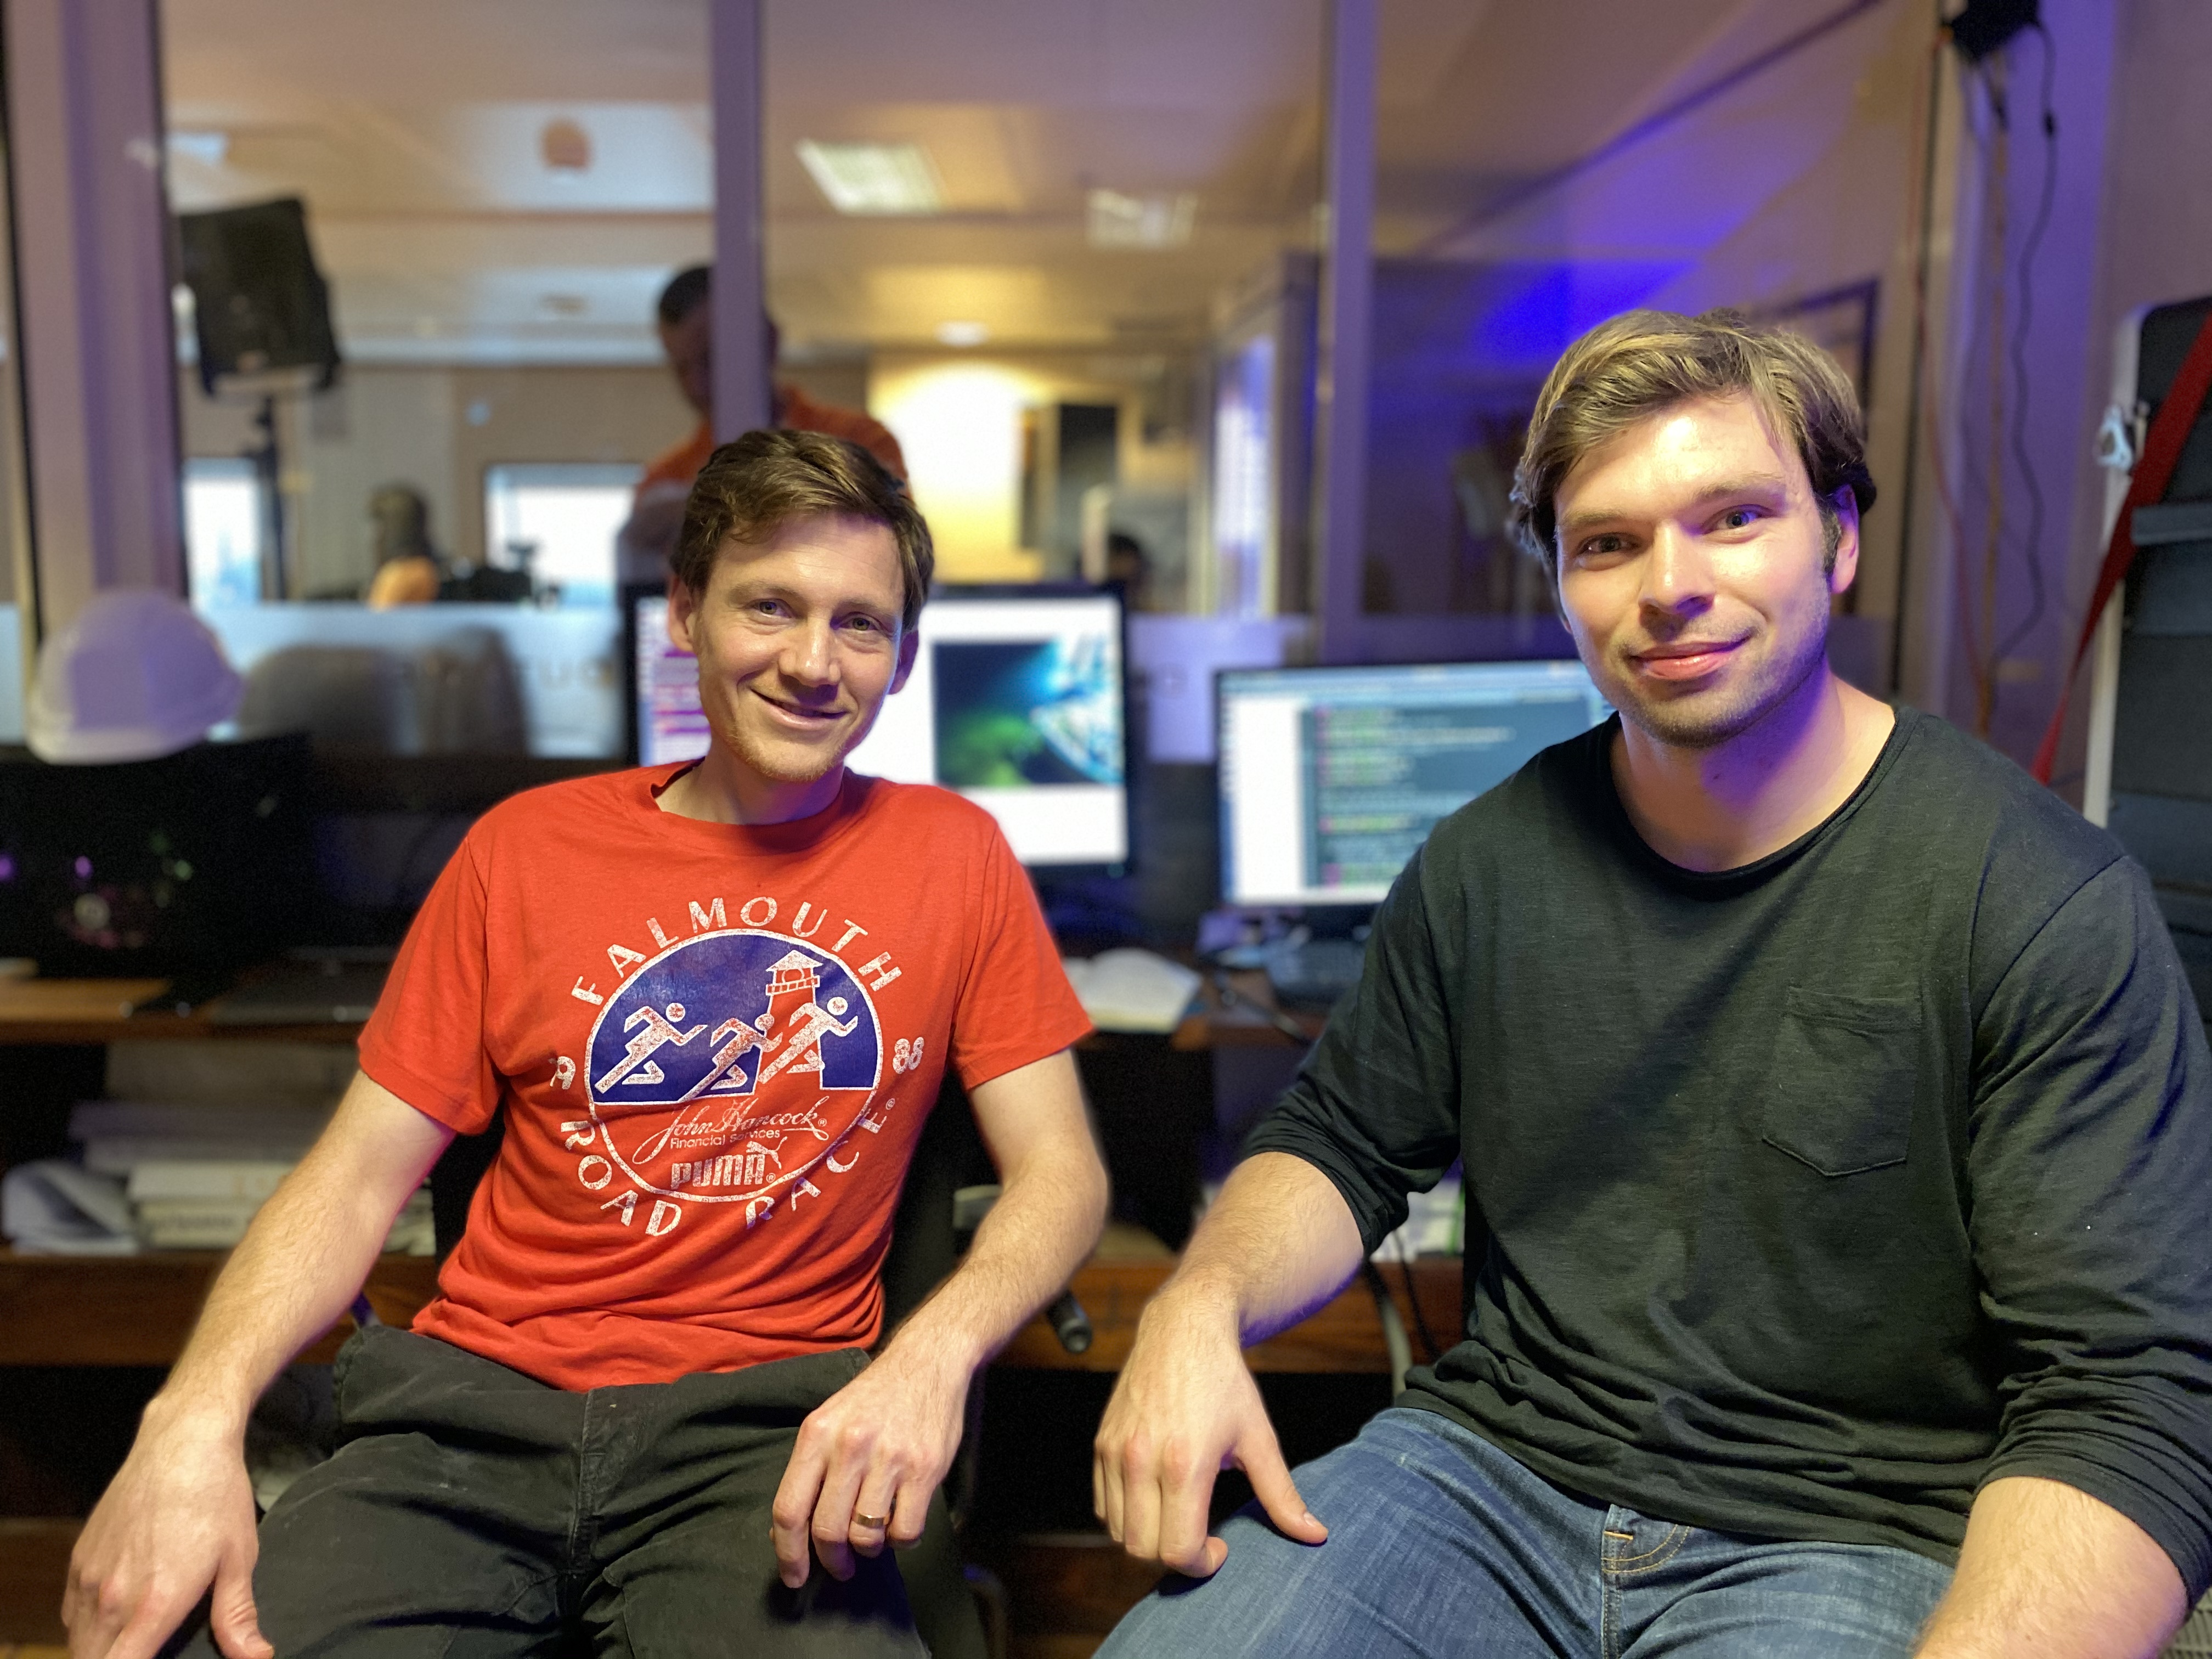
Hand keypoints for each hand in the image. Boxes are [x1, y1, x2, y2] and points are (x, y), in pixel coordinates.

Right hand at [65, 1412, 268, 1658]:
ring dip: (98, 1650)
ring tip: (132, 1644)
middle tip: (149, 1653)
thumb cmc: (216, 1498)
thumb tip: (256, 1657)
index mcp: (154, 1604)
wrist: (181, 1442)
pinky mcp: (79, 1558)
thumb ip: (237, 1617)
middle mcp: (112, 1596)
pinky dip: (85, 1626)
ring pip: (78, 1641)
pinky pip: (70, 1613)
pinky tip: (113, 1619)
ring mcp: (90, 1576)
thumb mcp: (239, 1559)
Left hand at [770, 1344, 969, 1587]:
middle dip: (831, 1560)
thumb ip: (810, 1470)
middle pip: (827, 1530)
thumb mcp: (829, 1421)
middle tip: (839, 1566)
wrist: (927, 1362)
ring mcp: (889, 1457)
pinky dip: (900, 1540)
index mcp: (817, 1434)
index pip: (789, 1509)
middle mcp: (849, 1445)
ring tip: (873, 1533)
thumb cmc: (874, 1398)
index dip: (788, 1553)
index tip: (793, 1576)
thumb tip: (788, 1531)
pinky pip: (905, 1531)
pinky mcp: (925, 1468)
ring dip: (868, 1548)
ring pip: (865, 1536)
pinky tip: (899, 1520)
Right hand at [1093, 1289, 1326, 1577]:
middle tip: (1200, 1537)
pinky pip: (1104, 1506)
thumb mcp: (1259, 1438)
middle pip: (1143, 1549)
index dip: (1201, 1565)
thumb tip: (1315, 1535)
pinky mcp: (1102, 1444)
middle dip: (1175, 1556)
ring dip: (1148, 1538)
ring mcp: (1116, 1452)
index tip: (1220, 1549)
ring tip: (1179, 1517)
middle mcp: (1142, 1460)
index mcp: (1185, 1464)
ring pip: (1119, 1532)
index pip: (1177, 1549)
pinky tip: (1155, 1498)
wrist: (1182, 1329)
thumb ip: (1281, 1494)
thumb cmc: (1224, 1382)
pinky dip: (1126, 1516)